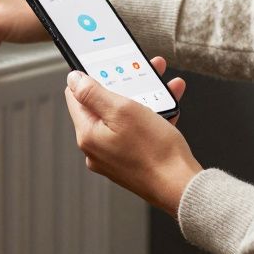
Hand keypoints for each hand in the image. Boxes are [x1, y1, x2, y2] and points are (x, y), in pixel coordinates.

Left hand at [64, 57, 202, 215]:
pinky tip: (168, 107)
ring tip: (163, 86)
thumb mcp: (123, 111)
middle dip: (125, 85)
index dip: (90, 78)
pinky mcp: (131, 162)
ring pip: (124, 118)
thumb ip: (93, 93)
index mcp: (87, 135)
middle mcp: (96, 148)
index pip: (76, 97)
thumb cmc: (155, 152)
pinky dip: (151, 117)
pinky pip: (137, 133)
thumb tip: (73, 79)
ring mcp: (114, 157)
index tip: (107, 66)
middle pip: (103, 106)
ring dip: (143, 98)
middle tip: (142, 71)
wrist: (180, 187)